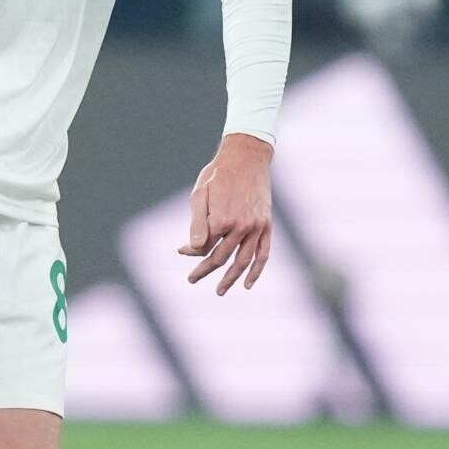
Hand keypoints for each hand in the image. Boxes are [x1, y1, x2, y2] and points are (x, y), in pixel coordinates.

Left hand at [177, 133, 272, 294]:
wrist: (247, 156)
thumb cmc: (218, 174)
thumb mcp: (200, 194)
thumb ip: (196, 223)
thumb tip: (190, 249)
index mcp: (221, 220)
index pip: (204, 247)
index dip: (191, 252)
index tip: (181, 251)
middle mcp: (241, 227)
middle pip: (221, 257)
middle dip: (205, 271)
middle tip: (192, 279)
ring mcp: (256, 227)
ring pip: (243, 261)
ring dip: (230, 279)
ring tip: (220, 291)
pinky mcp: (266, 225)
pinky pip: (264, 254)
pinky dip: (256, 271)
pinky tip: (248, 284)